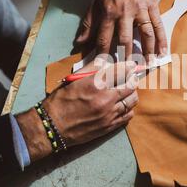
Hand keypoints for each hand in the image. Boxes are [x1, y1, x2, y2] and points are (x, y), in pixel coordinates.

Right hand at [16, 62, 138, 161]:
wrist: (53, 126)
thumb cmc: (61, 101)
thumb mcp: (74, 79)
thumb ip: (92, 69)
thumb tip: (106, 60)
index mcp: (96, 84)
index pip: (121, 70)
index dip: (129, 66)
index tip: (131, 66)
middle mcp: (106, 98)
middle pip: (131, 85)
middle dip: (132, 79)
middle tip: (130, 78)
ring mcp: (110, 114)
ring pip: (132, 100)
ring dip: (131, 94)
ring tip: (126, 92)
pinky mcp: (110, 126)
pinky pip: (128, 115)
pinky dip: (128, 108)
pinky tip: (123, 106)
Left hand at [75, 0, 166, 61]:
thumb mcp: (95, 0)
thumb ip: (88, 22)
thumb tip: (80, 41)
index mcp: (109, 12)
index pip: (104, 38)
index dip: (103, 55)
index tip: (103, 68)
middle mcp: (125, 13)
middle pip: (125, 40)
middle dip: (126, 57)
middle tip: (127, 72)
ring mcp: (140, 9)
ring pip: (145, 34)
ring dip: (147, 51)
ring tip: (148, 65)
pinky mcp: (152, 6)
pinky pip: (158, 25)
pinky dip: (162, 39)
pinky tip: (163, 51)